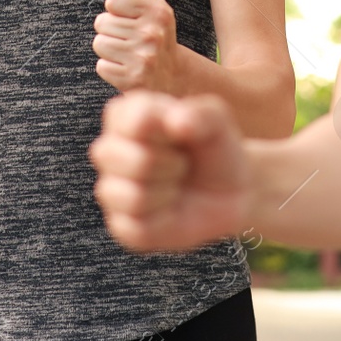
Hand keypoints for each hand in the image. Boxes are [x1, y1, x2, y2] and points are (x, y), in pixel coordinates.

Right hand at [89, 90, 250, 251]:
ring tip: (177, 185)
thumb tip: (176, 123)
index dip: (168, 131)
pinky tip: (171, 211)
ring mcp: (112, 190)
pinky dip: (164, 220)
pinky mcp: (122, 225)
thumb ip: (203, 113)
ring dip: (167, 192)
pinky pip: (135, 227)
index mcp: (124, 116)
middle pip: (125, 158)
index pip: (136, 119)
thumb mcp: (218, 123)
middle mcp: (109, 151)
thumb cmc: (214, 149)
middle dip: (168, 163)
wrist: (230, 192)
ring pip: (132, 196)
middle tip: (182, 163)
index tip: (183, 134)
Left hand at [93, 0, 180, 92]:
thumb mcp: (155, 7)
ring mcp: (143, 58)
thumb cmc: (158, 35)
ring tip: (126, 53)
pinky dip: (110, 68)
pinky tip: (126, 68)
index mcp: (158, 12)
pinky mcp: (132, 79)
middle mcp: (152, 34)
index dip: (117, 10)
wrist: (173, 76)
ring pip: (99, 43)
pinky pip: (101, 66)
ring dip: (108, 49)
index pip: (112, 0)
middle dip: (111, 30)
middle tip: (128, 39)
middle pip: (101, 22)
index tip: (131, 20)